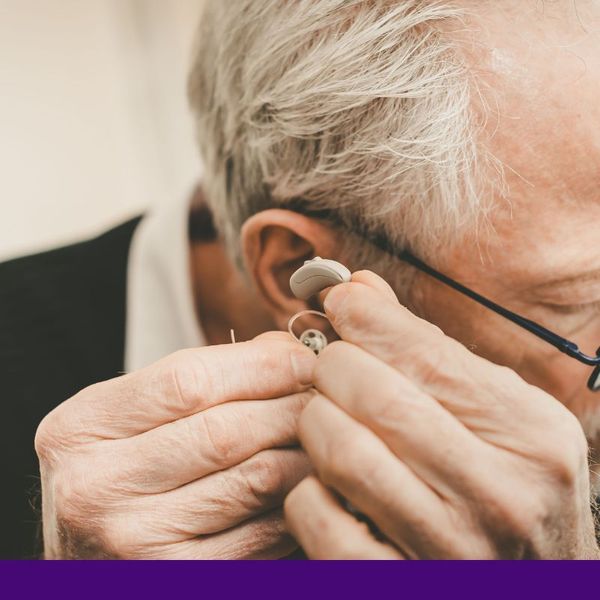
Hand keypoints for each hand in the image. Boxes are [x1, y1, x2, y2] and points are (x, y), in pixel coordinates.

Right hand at [35, 333, 315, 558]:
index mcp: (81, 427)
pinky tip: (308, 480)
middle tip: (328, 394)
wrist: (87, 551)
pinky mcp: (177, 579)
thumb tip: (286, 351)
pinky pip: (264, 533)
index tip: (306, 358)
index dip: (263, 365)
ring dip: (305, 449)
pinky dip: (296, 500)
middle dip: (294, 405)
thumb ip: (203, 376)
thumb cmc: (120, 469)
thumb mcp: (134, 413)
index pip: (189, 381)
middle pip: (227, 431)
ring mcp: (134, 541)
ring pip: (256, 479)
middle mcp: (97, 487)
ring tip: (326, 431)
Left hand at [285, 272, 597, 558]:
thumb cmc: (508, 488)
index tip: (340, 301)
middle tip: (330, 365)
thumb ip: (431, 351)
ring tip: (326, 417)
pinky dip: (306, 489)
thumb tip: (359, 289)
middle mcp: (500, 492)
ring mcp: (451, 548)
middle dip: (334, 365)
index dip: (368, 317)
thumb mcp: (498, 416)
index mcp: (531, 434)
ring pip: (342, 450)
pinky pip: (317, 515)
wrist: (536, 586)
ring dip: (316, 420)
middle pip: (376, 395)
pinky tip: (326, 481)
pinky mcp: (396, 585)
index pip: (427, 354)